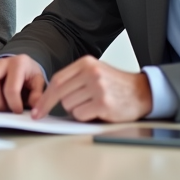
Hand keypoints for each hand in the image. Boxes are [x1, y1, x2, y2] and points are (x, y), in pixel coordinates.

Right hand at [0, 55, 44, 113]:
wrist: (23, 66)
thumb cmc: (30, 76)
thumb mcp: (38, 83)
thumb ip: (37, 95)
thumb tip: (35, 109)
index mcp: (19, 63)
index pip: (11, 87)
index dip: (13, 104)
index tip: (18, 111)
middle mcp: (2, 62)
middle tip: (5, 110)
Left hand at [31, 56, 150, 121]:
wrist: (142, 92)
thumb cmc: (116, 85)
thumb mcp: (95, 72)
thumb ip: (75, 79)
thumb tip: (49, 96)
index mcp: (86, 63)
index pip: (57, 80)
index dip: (44, 97)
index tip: (37, 110)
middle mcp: (91, 73)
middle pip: (60, 94)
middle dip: (59, 105)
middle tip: (71, 108)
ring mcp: (98, 87)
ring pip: (69, 106)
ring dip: (77, 110)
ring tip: (92, 105)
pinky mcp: (104, 103)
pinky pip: (80, 115)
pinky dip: (85, 117)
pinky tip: (98, 111)